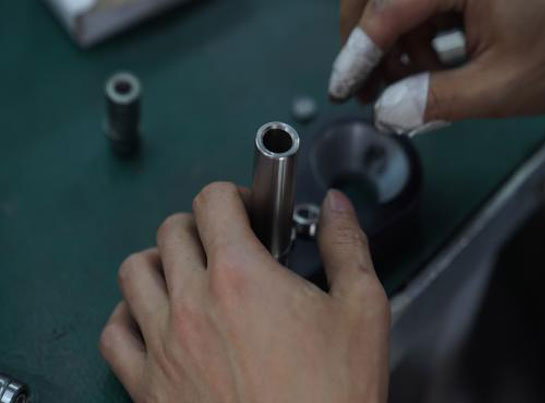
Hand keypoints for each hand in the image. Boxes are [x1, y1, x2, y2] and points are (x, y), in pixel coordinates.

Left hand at [99, 182, 389, 402]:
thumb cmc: (334, 394)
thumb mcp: (362, 310)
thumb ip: (347, 246)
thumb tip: (336, 207)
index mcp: (241, 275)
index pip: (212, 202)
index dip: (233, 195)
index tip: (249, 211)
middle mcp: (192, 304)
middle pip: (171, 231)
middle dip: (201, 224)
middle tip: (226, 241)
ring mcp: (164, 346)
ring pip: (134, 272)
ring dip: (160, 260)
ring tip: (187, 272)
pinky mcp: (149, 386)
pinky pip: (113, 334)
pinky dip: (130, 315)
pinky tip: (156, 319)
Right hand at [330, 0, 544, 132]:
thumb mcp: (502, 86)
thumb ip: (437, 101)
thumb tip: (386, 112)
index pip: (387, 10)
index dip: (357, 55)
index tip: (342, 90)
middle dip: (363, 42)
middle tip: (366, 88)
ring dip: (389, 43)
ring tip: (405, 85)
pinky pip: (417, 1)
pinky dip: (411, 34)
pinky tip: (426, 64)